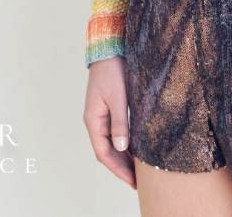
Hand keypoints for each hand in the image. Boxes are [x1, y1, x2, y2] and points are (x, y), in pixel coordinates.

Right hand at [83, 56, 136, 189]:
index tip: (131, 181)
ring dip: (123, 157)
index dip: (117, 169)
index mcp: (93, 120)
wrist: (109, 49)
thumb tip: (122, 148)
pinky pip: (116, 132)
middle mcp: (95, 120)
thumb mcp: (118, 97)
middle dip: (120, 167)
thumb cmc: (112, 70)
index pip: (103, 153)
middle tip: (137, 181)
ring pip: (111, 143)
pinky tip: (136, 149)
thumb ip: (120, 123)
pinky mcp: (110, 108)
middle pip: (107, 151)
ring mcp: (102, 115)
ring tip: (138, 170)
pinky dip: (125, 143)